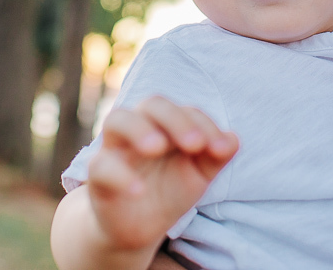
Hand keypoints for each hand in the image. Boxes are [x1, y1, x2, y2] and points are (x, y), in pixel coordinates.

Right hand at [87, 96, 238, 249]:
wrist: (137, 229)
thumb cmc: (168, 191)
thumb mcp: (198, 175)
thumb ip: (215, 157)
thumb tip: (233, 140)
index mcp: (165, 125)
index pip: (184, 110)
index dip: (203, 124)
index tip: (221, 149)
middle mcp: (139, 128)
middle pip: (151, 104)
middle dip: (175, 119)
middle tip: (194, 144)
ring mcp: (116, 149)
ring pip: (117, 119)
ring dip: (139, 129)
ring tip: (157, 147)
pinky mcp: (98, 177)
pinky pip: (101, 166)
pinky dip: (120, 174)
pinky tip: (139, 190)